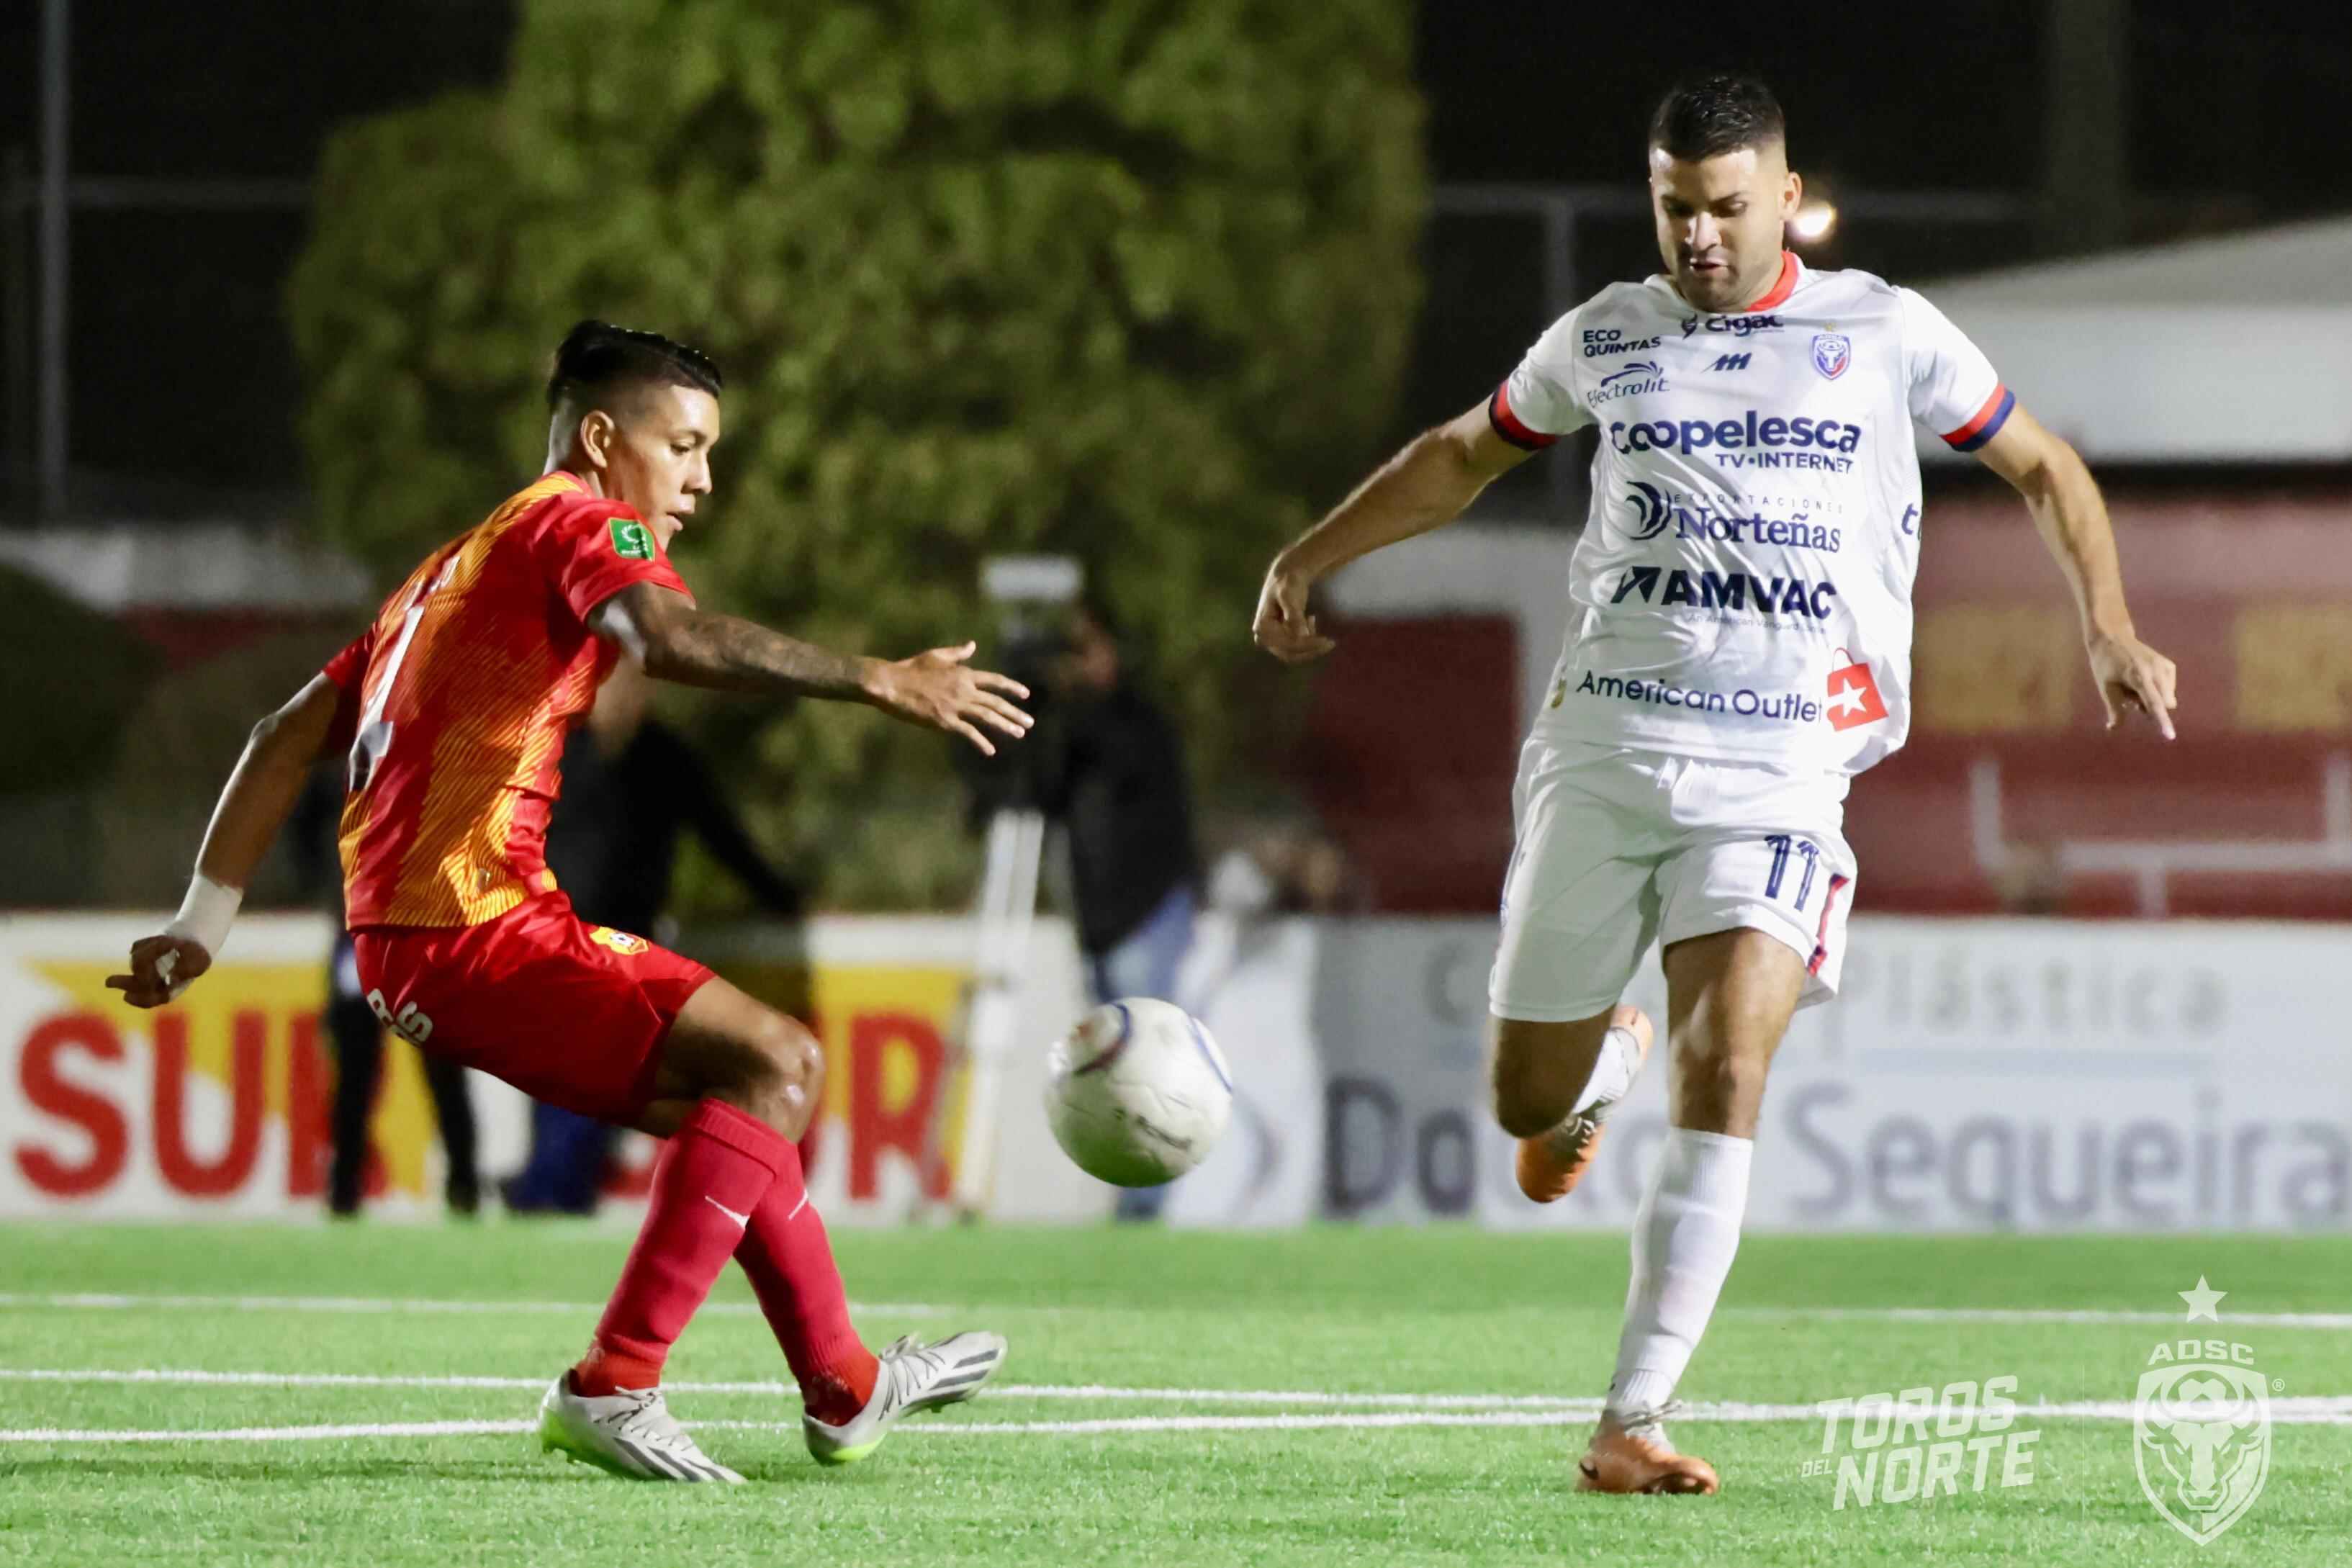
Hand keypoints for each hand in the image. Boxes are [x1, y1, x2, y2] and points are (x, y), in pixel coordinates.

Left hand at [105, 934, 211, 1008]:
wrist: (194, 934)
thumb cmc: (198, 953)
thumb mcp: (198, 962)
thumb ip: (184, 972)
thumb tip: (169, 981)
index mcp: (167, 990)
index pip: (150, 999)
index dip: (138, 1000)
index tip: (127, 997)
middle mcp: (152, 981)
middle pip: (133, 986)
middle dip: (122, 983)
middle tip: (108, 982)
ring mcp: (143, 967)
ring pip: (136, 961)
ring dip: (154, 950)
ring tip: (172, 942)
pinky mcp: (138, 953)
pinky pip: (137, 947)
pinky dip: (150, 942)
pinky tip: (165, 939)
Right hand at [869, 643, 1032, 754]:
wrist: (892, 683)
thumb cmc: (911, 668)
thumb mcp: (936, 656)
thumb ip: (957, 654)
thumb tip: (972, 645)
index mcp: (963, 674)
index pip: (994, 681)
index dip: (1011, 688)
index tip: (1025, 694)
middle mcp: (964, 689)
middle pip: (996, 702)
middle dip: (1015, 712)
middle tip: (1029, 722)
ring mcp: (955, 706)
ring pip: (987, 717)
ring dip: (1006, 726)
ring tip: (1020, 733)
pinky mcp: (944, 720)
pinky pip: (968, 732)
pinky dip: (981, 742)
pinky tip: (991, 751)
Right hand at [1253, 551, 1334, 664]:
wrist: (1285, 576)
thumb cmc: (1287, 583)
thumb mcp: (1290, 597)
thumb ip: (1294, 616)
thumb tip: (1302, 635)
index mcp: (1263, 628)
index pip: (1287, 645)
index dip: (1307, 645)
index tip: (1327, 641)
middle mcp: (1264, 637)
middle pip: (1290, 653)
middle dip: (1311, 649)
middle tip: (1330, 642)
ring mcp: (1272, 640)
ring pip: (1294, 653)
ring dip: (1310, 646)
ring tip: (1313, 620)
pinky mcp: (1281, 639)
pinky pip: (1297, 647)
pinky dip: (1308, 639)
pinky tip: (1310, 618)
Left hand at [2086, 627, 2177, 738]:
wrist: (2113, 637)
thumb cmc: (2105, 664)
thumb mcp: (2106, 687)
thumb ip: (2114, 709)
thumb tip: (2113, 729)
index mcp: (2139, 677)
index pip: (2154, 704)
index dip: (2162, 721)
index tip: (2170, 736)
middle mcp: (2157, 671)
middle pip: (2164, 704)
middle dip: (2151, 708)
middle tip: (2130, 698)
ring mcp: (2165, 667)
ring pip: (2167, 698)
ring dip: (2154, 700)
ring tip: (2135, 687)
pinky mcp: (2169, 666)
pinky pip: (2168, 690)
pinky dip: (2158, 692)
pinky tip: (2144, 682)